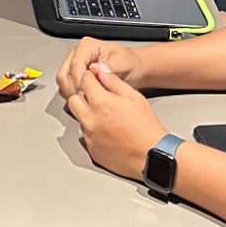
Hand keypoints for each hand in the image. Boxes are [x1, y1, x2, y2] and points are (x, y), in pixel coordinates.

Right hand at [56, 37, 143, 98]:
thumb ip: (110, 65)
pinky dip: (73, 96)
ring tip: (86, 102)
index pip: (75, 63)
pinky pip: (67, 88)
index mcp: (87, 46)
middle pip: (64, 73)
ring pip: (63, 82)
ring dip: (72, 94)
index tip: (85, 92)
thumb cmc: (128, 63)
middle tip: (85, 100)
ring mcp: (74, 67)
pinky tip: (85, 102)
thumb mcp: (123, 63)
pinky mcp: (74, 78)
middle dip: (73, 88)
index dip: (79, 79)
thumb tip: (95, 68)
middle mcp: (77, 55)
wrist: (132, 69)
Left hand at [67, 64, 168, 180]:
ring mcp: (89, 136)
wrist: (152, 156)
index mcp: (100, 102)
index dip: (90, 77)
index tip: (94, 78)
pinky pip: (85, 135)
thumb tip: (100, 70)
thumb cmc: (146, 127)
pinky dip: (92, 131)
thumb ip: (113, 81)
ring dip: (86, 113)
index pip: (84, 81)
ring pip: (78, 118)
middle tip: (96, 97)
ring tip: (104, 116)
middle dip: (82, 95)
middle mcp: (90, 119)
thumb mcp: (134, 97)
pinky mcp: (91, 150)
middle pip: (73, 99)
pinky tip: (107, 131)